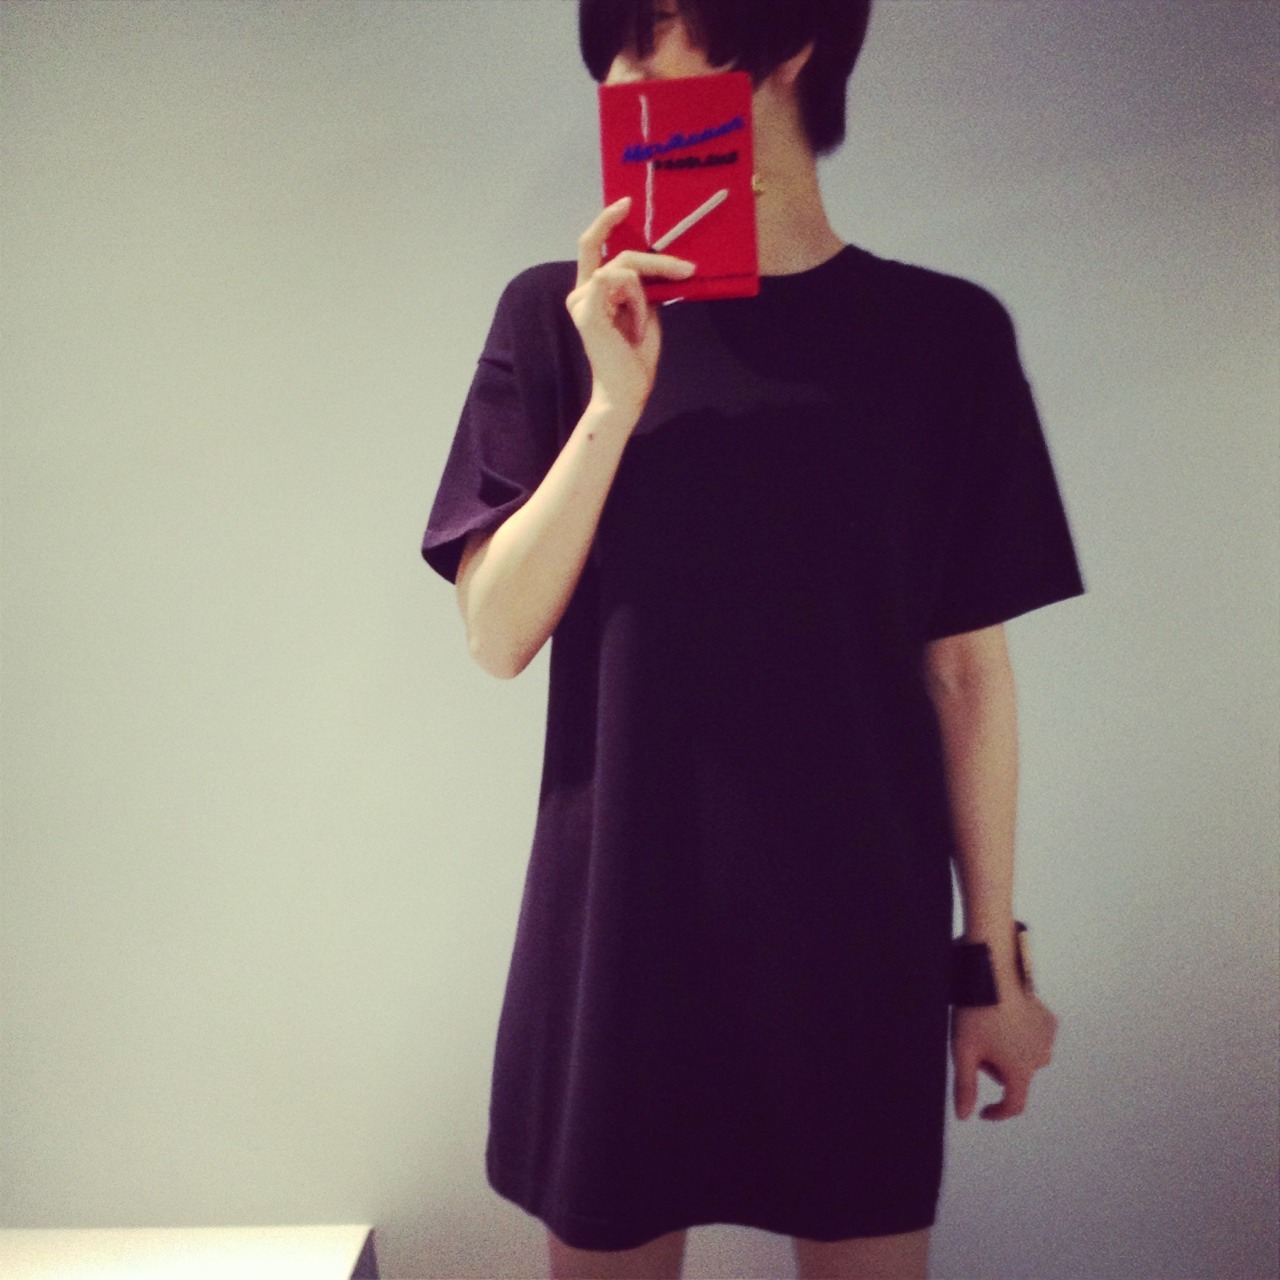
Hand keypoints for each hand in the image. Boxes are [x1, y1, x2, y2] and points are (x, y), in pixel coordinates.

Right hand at [565, 197, 695, 420]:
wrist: (626, 391)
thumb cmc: (635, 358)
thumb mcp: (646, 312)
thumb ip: (644, 286)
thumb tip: (659, 262)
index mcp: (592, 291)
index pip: (592, 245)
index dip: (607, 221)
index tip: (627, 203)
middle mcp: (581, 292)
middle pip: (610, 250)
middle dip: (650, 256)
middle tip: (685, 268)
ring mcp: (580, 300)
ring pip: (624, 268)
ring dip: (645, 295)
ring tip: (641, 325)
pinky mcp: (586, 310)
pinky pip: (620, 281)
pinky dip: (636, 302)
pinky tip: (634, 326)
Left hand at [951, 990, 1057, 1119]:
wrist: (993, 972)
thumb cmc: (976, 1010)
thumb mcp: (963, 1050)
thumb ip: (965, 1086)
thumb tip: (964, 1115)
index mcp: (1021, 1070)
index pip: (1014, 1104)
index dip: (998, 1113)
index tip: (984, 1112)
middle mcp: (1041, 1058)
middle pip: (1015, 1076)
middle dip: (995, 1068)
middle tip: (975, 1044)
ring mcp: (1047, 1038)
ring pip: (1024, 1057)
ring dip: (1009, 1052)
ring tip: (988, 1027)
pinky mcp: (1049, 1020)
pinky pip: (1033, 1037)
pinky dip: (1019, 1034)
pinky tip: (1004, 1017)